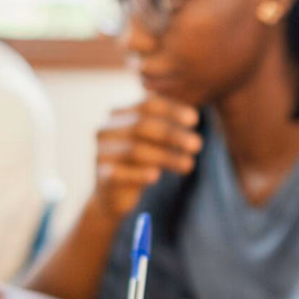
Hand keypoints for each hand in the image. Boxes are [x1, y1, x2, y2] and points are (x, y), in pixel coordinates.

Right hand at [93, 94, 201, 218]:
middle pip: (142, 126)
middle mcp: (107, 130)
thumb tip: (193, 118)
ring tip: (189, 165)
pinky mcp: (101, 175)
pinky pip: (120, 173)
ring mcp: (101, 152)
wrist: (114, 193)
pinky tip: (156, 177)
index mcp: (121, 115)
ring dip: (167, 157)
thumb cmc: (141, 161)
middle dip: (173, 134)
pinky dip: (139, 174)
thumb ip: (170, 127)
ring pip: (135, 151)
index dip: (172, 110)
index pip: (147, 105)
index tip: (194, 119)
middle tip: (197, 144)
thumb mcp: (157, 142)